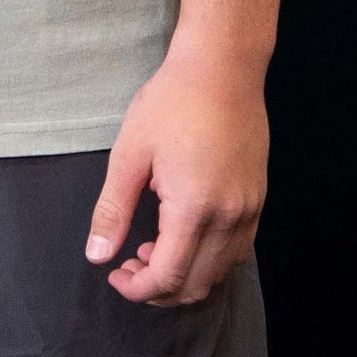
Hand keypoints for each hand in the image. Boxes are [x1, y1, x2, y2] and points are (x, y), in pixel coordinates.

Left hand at [85, 49, 268, 305]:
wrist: (223, 67)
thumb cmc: (172, 102)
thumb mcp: (130, 153)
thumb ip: (113, 210)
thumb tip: (98, 255)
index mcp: (194, 209)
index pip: (169, 276)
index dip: (138, 289)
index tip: (115, 276)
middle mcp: (229, 217)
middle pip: (197, 284)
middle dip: (159, 288)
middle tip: (129, 263)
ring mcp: (249, 209)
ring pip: (220, 271)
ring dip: (186, 274)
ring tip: (152, 247)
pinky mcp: (258, 197)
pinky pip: (237, 249)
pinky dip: (209, 257)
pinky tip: (184, 234)